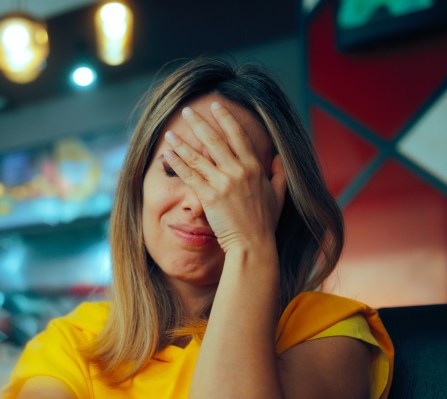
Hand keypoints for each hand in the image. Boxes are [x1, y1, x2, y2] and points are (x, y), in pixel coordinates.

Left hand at [162, 100, 286, 253]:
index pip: (238, 135)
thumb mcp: (279, 196)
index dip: (226, 118)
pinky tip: (167, 154)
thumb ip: (279, 175)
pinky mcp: (209, 196)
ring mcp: (223, 183)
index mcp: (255, 168)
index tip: (216, 105)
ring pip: (198, 156)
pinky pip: (190, 175)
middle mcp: (238, 171)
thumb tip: (278, 159)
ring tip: (170, 133)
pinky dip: (177, 163)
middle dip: (199, 123)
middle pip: (215, 140)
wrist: (253, 245)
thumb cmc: (264, 223)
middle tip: (187, 111)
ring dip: (182, 143)